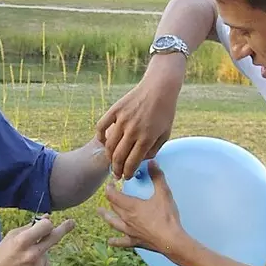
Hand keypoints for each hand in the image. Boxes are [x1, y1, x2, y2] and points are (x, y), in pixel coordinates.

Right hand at [0, 215, 75, 265]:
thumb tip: (48, 218)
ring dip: (40, 252)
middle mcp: (32, 254)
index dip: (46, 223)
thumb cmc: (0, 254)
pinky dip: (40, 263)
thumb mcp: (11, 236)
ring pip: (47, 252)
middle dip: (65, 228)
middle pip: (55, 237)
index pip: (45, 226)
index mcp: (22, 241)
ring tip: (24, 259)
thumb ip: (30, 227)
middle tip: (72, 222)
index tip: (48, 222)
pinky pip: (46, 264)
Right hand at [95, 56, 182, 179]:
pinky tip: (104, 142)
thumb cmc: (164, 112)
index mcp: (146, 138)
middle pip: (118, 157)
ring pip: (109, 145)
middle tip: (116, 174)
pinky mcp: (115, 110)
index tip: (126, 177)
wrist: (160, 88)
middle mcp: (133, 131)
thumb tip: (140, 161)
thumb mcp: (165, 134)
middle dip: (116, 170)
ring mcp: (122, 120)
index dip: (127, 173)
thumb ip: (153, 150)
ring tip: (112, 161)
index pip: (132, 163)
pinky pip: (101, 127)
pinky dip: (100, 136)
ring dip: (109, 157)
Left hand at [100, 161, 185, 256]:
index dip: (109, 188)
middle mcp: (126, 218)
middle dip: (110, 198)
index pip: (113, 195)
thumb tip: (152, 162)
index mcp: (131, 206)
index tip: (110, 183)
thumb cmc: (166, 217)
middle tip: (109, 193)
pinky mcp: (134, 241)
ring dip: (106, 216)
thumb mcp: (164, 194)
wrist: (170, 240)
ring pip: (113, 222)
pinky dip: (115, 241)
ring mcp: (129, 231)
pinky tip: (110, 241)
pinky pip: (122, 241)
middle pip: (113, 207)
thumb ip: (157, 177)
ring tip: (100, 212)